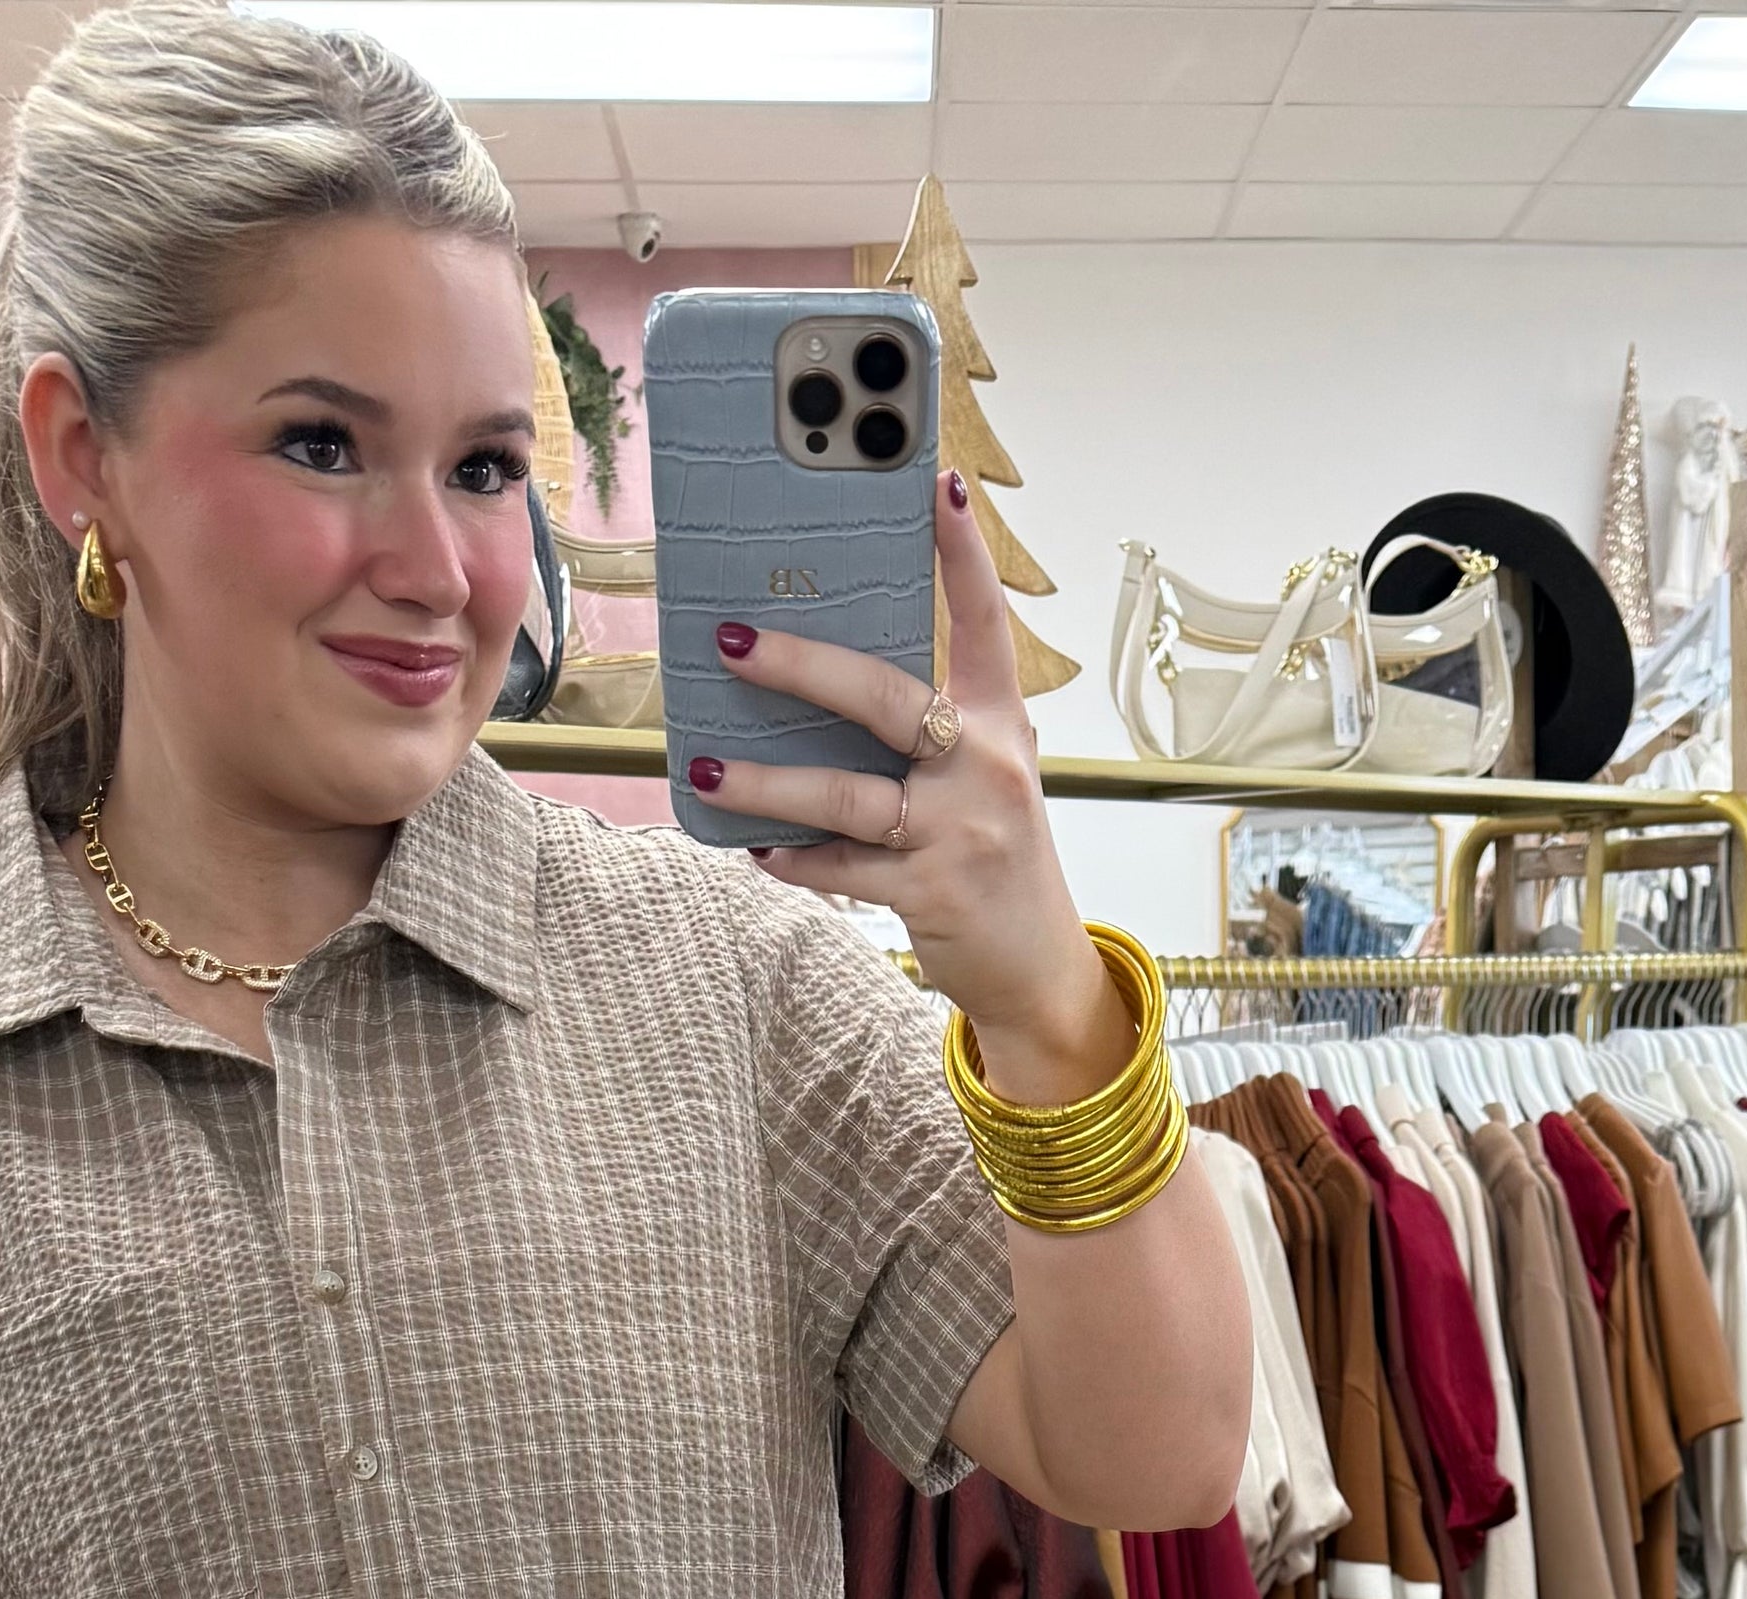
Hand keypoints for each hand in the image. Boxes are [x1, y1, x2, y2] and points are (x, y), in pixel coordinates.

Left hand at [687, 473, 1133, 1105]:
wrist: (1040, 968)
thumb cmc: (994, 855)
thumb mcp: (984, 776)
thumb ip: (928, 727)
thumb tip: (818, 678)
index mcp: (1001, 722)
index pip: (984, 621)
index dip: (961, 553)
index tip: (936, 483)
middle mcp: (986, 766)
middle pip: (887, 698)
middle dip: (804, 667)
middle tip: (735, 643)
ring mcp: (959, 831)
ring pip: (848, 795)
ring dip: (769, 784)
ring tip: (706, 771)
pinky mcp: (931, 892)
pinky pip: (844, 869)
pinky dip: (796, 859)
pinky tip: (756, 848)